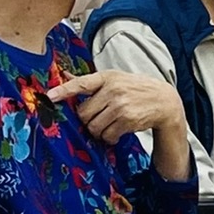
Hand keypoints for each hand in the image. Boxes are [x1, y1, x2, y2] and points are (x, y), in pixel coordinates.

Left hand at [48, 69, 187, 152]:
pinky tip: (118, 130)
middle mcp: (113, 90)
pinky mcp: (127, 121)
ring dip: (99, 130)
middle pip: (83, 113)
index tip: (50, 96)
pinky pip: (107, 135)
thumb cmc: (135, 89)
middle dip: (87, 120)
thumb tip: (64, 75)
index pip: (81, 83)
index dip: (64, 90)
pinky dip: (109, 137)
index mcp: (107, 77)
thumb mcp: (115, 79)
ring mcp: (120, 106)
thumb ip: (91, 81)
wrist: (163, 101)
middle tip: (98, 118)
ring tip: (110, 124)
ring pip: (94, 127)